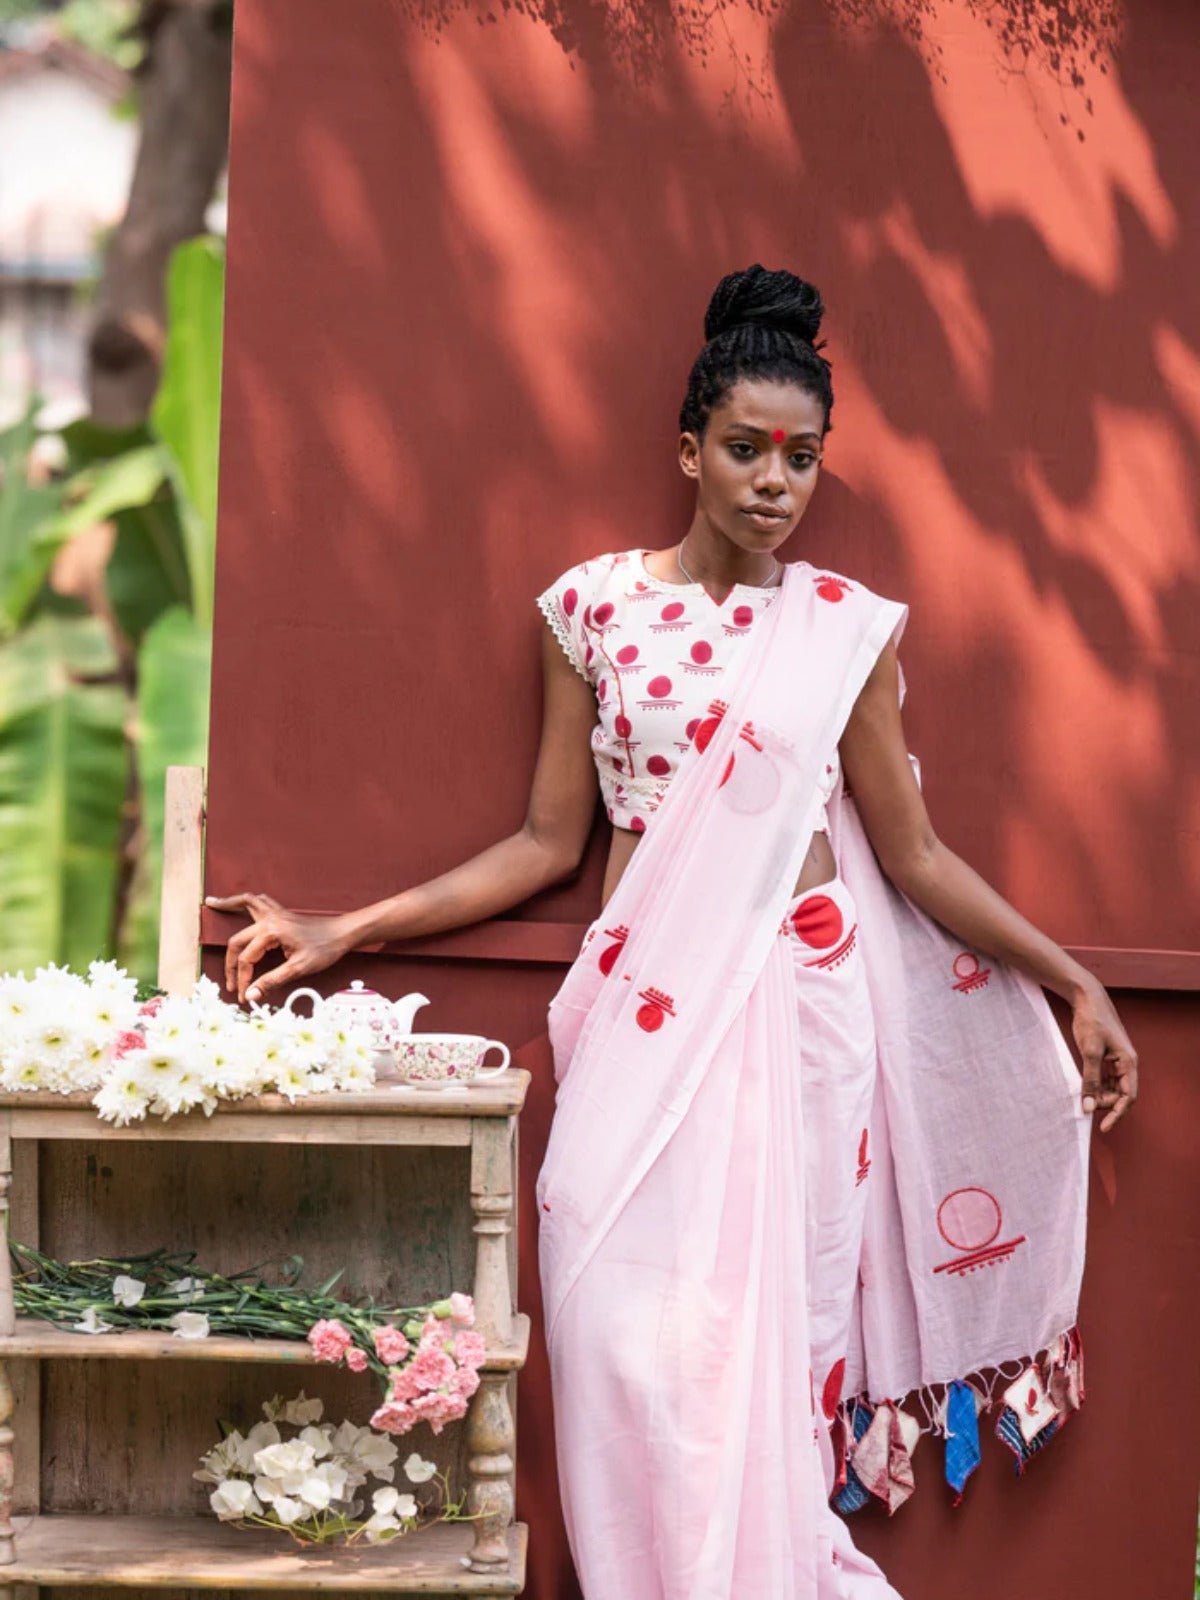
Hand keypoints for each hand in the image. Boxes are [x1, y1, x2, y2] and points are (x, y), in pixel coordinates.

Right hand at [205, 892, 356, 1005]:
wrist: (344, 933)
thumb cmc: (325, 948)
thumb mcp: (299, 969)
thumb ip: (272, 981)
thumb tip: (251, 994)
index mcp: (271, 932)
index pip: (247, 960)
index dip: (244, 980)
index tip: (245, 996)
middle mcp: (270, 919)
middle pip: (238, 940)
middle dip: (232, 964)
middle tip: (230, 983)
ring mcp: (275, 913)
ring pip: (246, 904)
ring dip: (229, 904)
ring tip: (212, 903)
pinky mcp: (281, 914)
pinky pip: (259, 902)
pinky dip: (246, 901)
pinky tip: (240, 903)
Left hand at [1070, 978, 1138, 1132]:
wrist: (1087, 998)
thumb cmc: (1091, 1021)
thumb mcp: (1090, 1052)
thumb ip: (1090, 1080)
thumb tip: (1088, 1107)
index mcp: (1128, 1063)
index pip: (1128, 1097)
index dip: (1117, 1114)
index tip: (1104, 1127)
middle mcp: (1126, 1064)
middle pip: (1120, 1094)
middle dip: (1105, 1104)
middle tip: (1084, 1106)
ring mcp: (1116, 1061)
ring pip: (1111, 1088)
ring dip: (1098, 1096)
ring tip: (1082, 1098)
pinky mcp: (1105, 1057)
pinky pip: (1103, 1079)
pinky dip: (1094, 1086)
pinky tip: (1082, 1089)